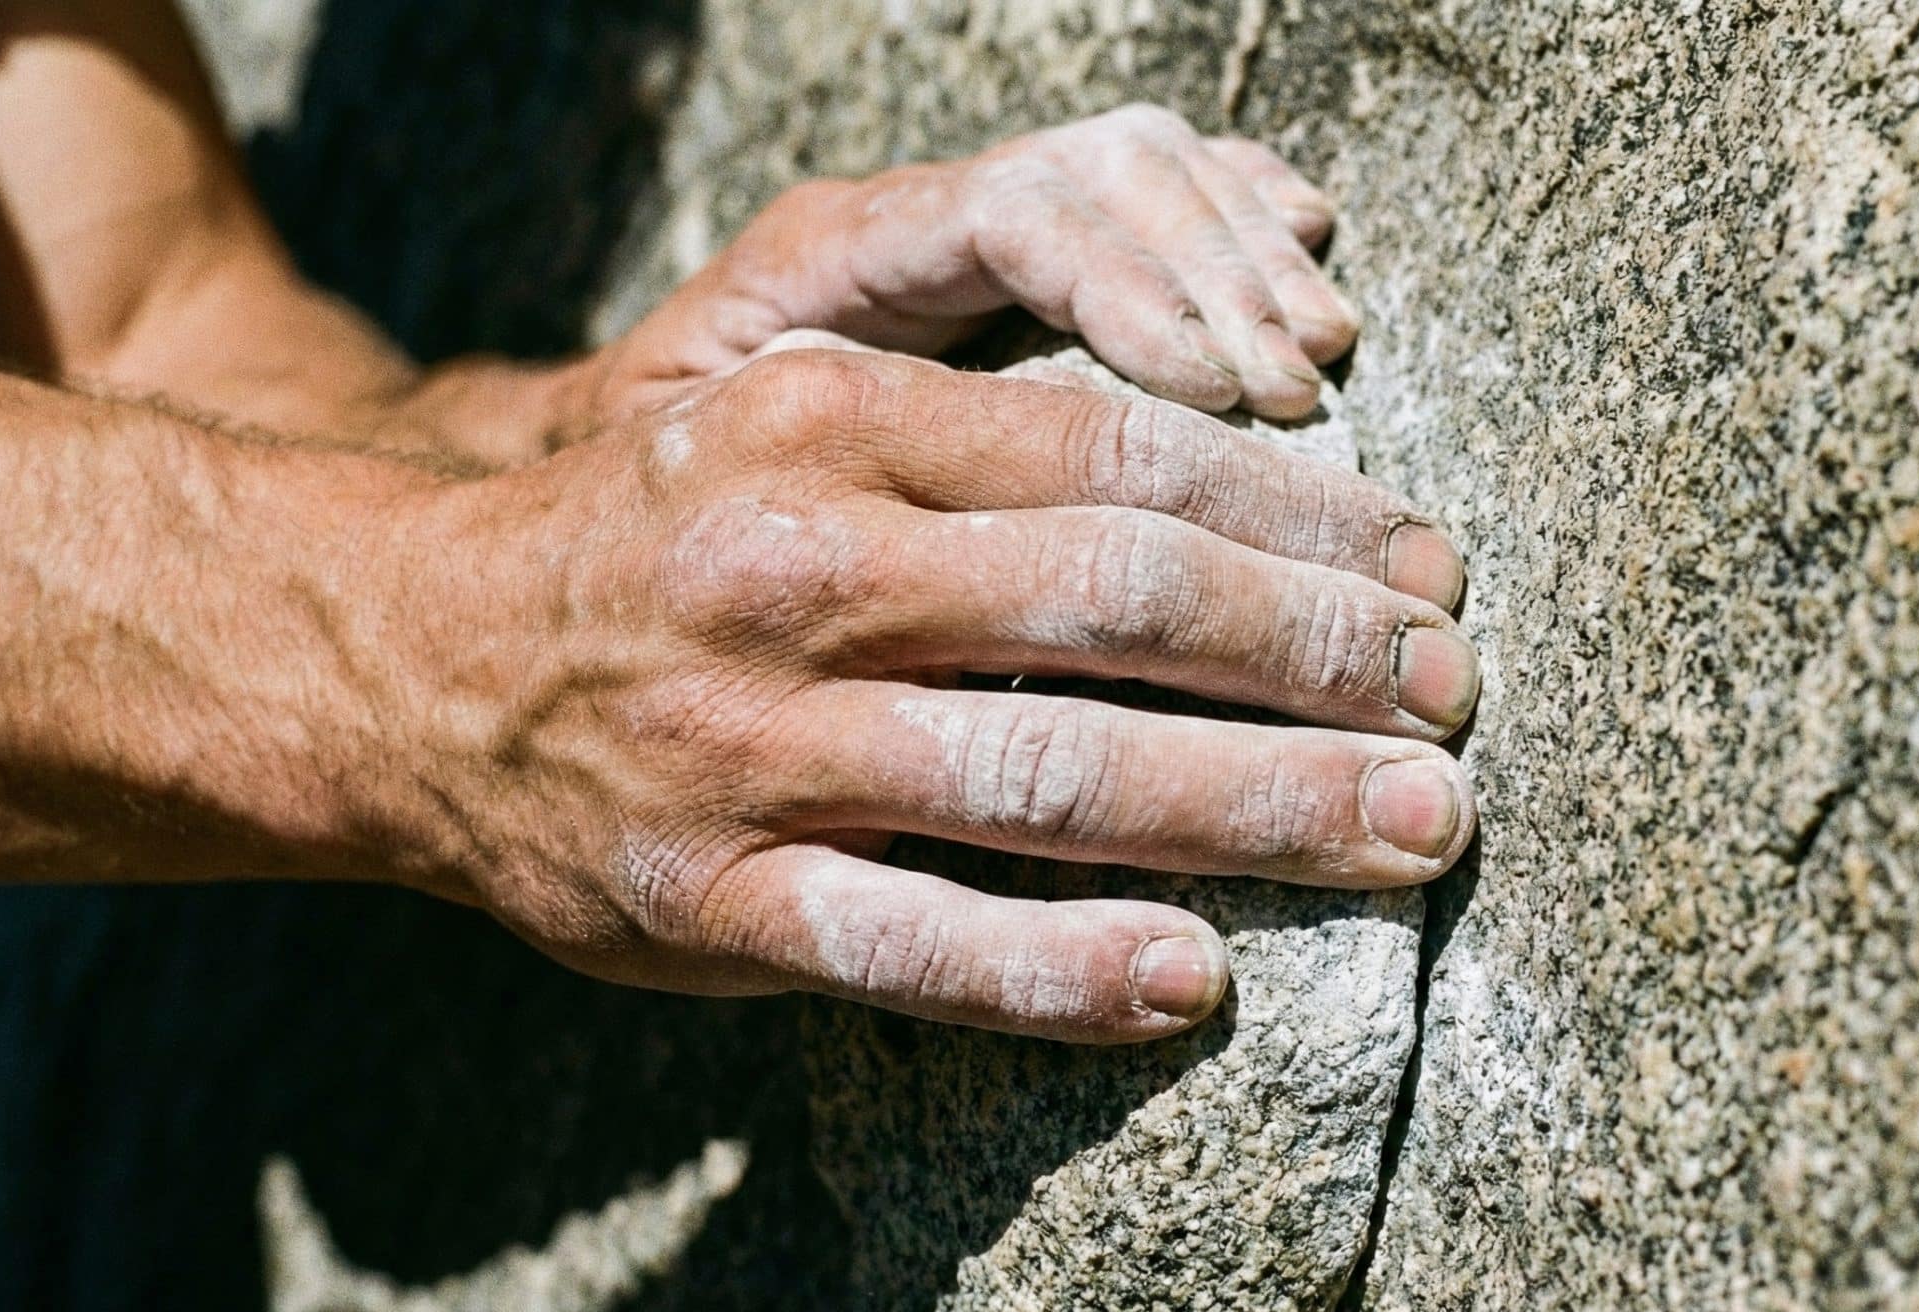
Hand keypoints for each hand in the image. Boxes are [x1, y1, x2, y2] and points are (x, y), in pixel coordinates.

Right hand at [367, 350, 1472, 1042]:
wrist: (401, 659)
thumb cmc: (653, 540)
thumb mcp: (793, 423)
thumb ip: (979, 455)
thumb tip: (1226, 508)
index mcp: (833, 423)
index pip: (1118, 458)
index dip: (1297, 518)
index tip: (1422, 572)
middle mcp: (801, 571)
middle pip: (1118, 605)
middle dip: (1317, 659)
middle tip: (1455, 706)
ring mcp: (752, 748)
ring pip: (1048, 776)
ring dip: (1256, 808)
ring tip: (1409, 834)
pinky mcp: (706, 902)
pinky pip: (914, 946)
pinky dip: (1063, 970)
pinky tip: (1191, 980)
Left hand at [548, 104, 1359, 439]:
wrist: (601, 490)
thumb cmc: (644, 518)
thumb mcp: (703, 505)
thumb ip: (819, 489)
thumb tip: (972, 537)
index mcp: (824, 262)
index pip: (1009, 219)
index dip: (1131, 288)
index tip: (1220, 391)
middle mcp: (903, 216)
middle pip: (1098, 171)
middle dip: (1220, 272)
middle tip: (1298, 385)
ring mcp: (965, 224)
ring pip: (1138, 168)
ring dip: (1244, 256)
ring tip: (1318, 352)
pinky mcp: (1011, 257)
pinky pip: (1146, 189)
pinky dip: (1235, 211)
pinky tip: (1307, 242)